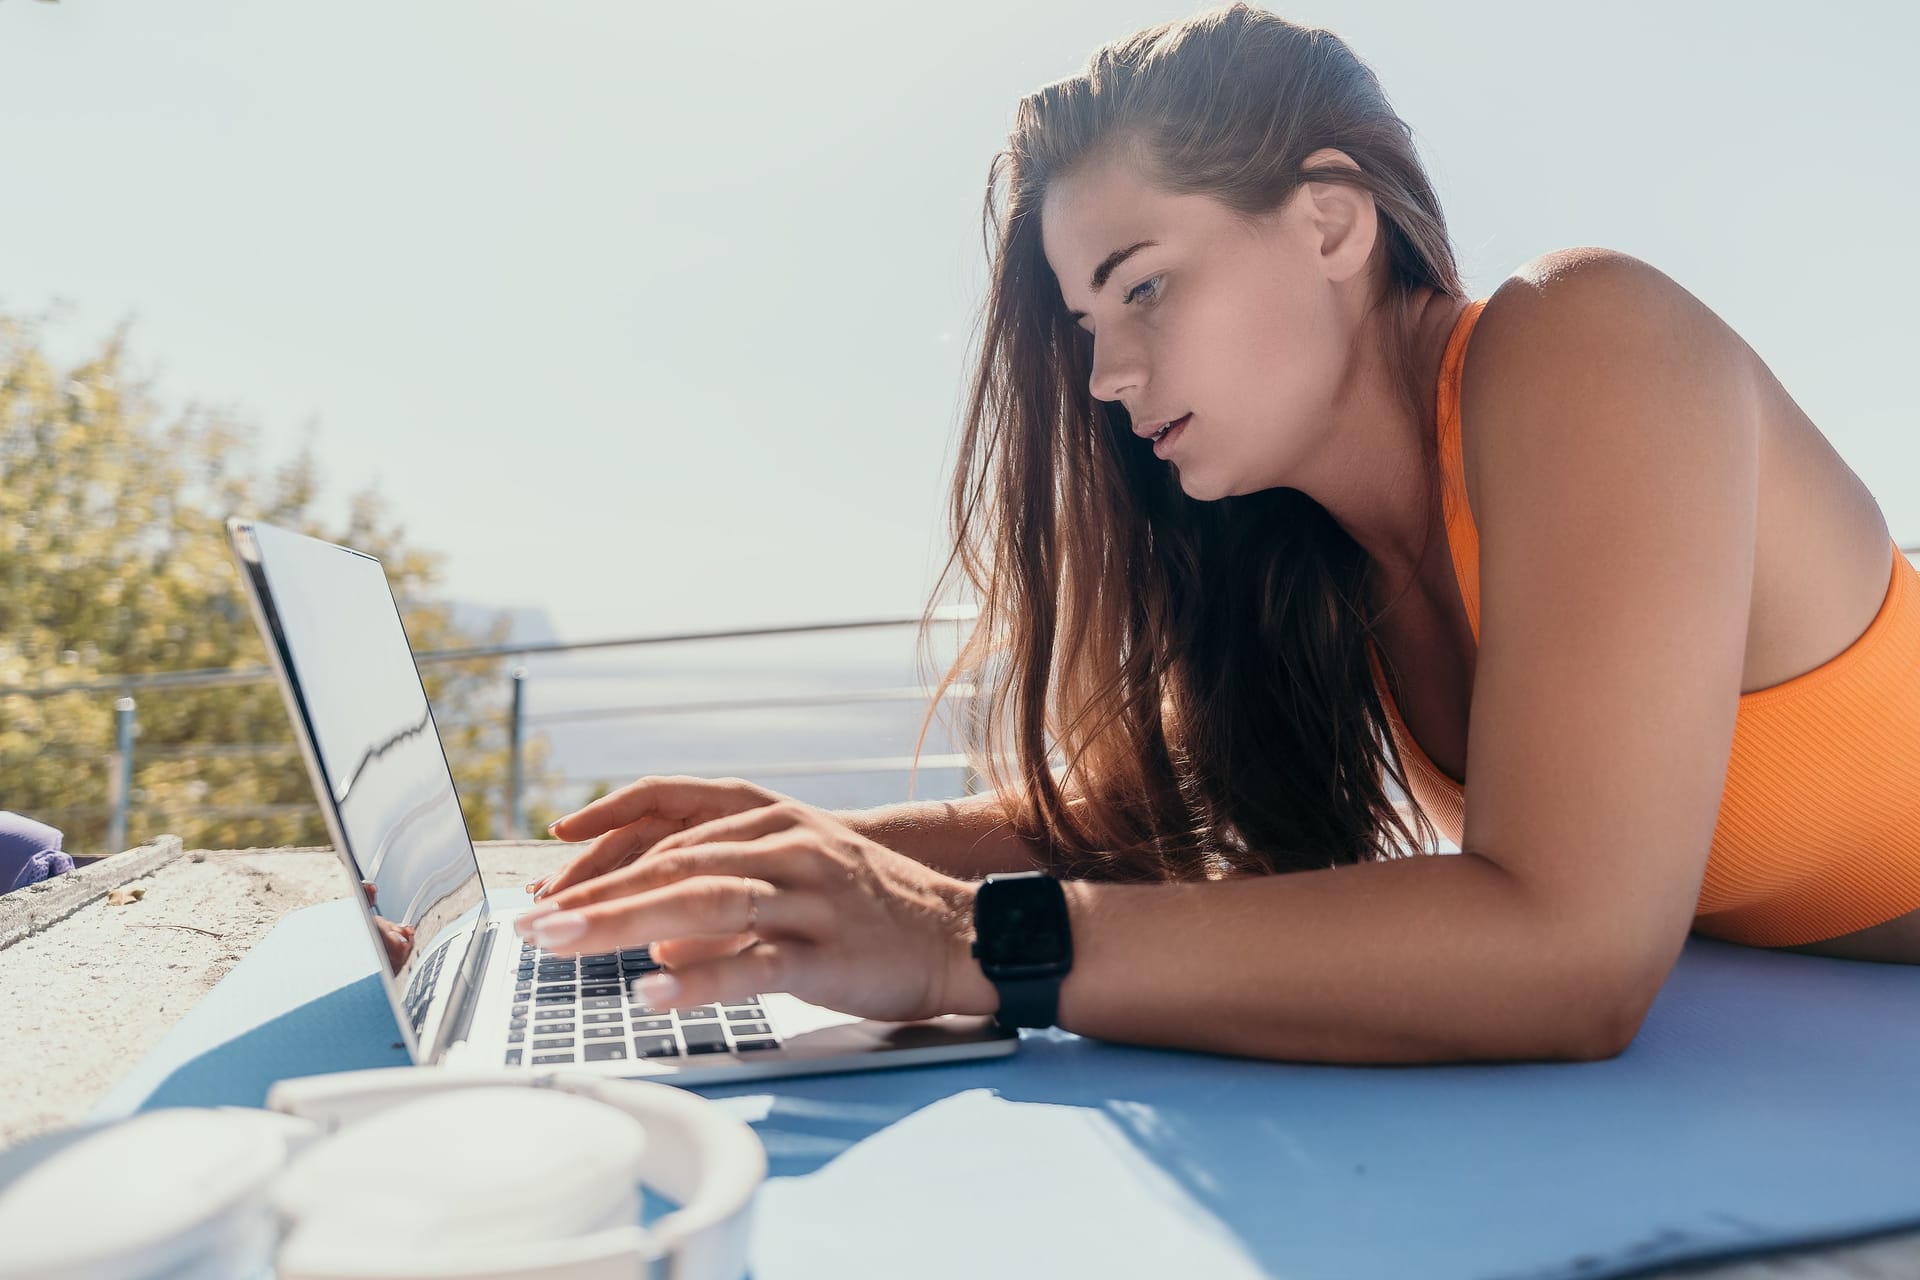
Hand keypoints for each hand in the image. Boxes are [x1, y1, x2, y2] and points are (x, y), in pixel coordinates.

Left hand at [514, 778, 992, 1023]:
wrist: (964, 935)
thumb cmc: (873, 912)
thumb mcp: (796, 878)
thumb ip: (726, 893)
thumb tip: (654, 928)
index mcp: (771, 823)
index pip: (667, 832)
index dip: (602, 861)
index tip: (547, 889)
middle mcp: (785, 847)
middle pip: (671, 864)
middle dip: (593, 895)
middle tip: (530, 924)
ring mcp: (808, 898)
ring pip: (699, 901)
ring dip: (620, 923)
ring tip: (561, 945)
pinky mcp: (827, 951)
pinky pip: (752, 966)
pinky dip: (697, 979)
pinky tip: (651, 993)